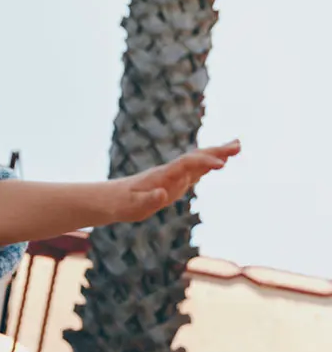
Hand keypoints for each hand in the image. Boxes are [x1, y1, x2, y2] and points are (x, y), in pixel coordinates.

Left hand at [110, 141, 240, 223]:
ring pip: (198, 162)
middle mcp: (170, 172)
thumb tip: (163, 194)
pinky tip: (220, 162)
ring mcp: (173, 176)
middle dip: (217, 151)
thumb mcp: (133, 206)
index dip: (204, 162)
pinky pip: (195, 171)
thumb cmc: (122, 204)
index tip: (222, 164)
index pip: (187, 164)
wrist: (111, 199)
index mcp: (162, 176)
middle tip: (239, 145)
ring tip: (237, 146)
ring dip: (217, 154)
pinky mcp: (173, 182)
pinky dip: (209, 164)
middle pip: (196, 157)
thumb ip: (149, 200)